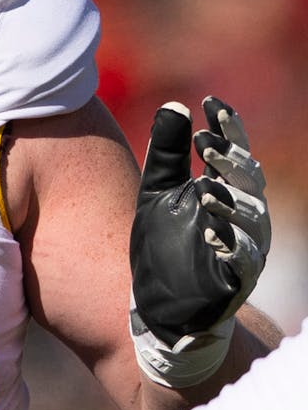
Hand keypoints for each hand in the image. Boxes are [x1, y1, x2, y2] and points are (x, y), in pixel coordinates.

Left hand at [129, 97, 269, 387]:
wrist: (161, 305)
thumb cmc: (164, 245)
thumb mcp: (158, 193)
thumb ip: (167, 153)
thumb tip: (174, 105)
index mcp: (226, 191)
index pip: (233, 152)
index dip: (228, 128)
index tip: (210, 103)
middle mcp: (243, 216)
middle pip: (248, 180)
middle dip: (229, 160)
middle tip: (204, 142)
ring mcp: (244, 247)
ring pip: (252, 217)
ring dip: (232, 199)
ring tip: (206, 185)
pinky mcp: (236, 279)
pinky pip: (244, 258)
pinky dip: (232, 242)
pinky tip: (214, 230)